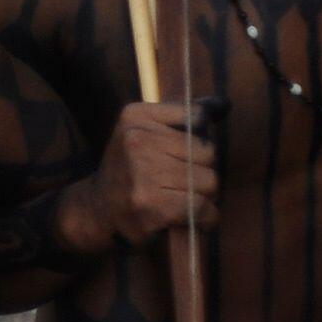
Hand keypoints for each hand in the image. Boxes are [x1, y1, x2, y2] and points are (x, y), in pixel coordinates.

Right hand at [63, 99, 222, 252]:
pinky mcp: (152, 205)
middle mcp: (136, 141)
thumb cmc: (131, 168)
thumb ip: (185, 115)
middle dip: (200, 170)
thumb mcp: (145, 130)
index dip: (195, 140)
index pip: (197, 117)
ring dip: (202, 195)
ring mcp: (143, 174)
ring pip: (209, 182)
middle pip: (207, 153)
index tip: (177, 152)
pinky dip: (204, 217)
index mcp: (135, 116)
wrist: (96, 209)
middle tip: (176, 181)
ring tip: (177, 198)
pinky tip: (187, 217)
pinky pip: (203, 207)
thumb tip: (224, 104)